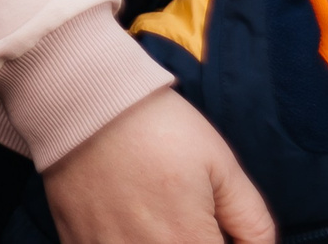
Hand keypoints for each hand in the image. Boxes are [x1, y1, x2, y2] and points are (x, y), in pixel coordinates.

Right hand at [44, 90, 272, 243]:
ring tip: (163, 217)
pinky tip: (132, 223)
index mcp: (188, 242)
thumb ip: (252, 220)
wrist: (85, 97)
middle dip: (192, 239)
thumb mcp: (222, 164)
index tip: (222, 230)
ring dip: (162, 240)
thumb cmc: (158, 126)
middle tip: (193, 222)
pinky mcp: (76, 242)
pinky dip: (126, 242)